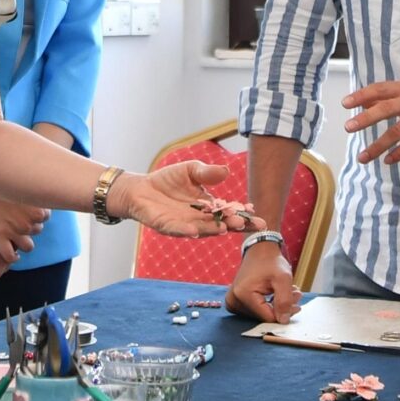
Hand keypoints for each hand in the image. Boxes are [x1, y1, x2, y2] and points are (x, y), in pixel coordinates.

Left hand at [110, 161, 265, 236]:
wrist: (140, 188)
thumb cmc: (168, 181)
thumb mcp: (191, 170)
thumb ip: (208, 173)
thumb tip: (226, 171)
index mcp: (208, 207)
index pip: (229, 212)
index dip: (243, 216)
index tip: (258, 218)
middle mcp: (198, 219)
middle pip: (219, 224)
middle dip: (233, 225)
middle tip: (246, 225)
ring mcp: (183, 224)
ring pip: (201, 229)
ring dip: (212, 229)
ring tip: (226, 228)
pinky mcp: (165, 225)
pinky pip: (177, 229)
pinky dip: (186, 230)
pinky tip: (194, 230)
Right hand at [227, 239, 300, 323]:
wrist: (260, 250)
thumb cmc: (270, 260)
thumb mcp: (283, 278)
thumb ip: (284, 300)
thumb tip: (283, 321)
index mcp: (243, 294)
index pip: (267, 317)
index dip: (284, 312)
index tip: (296, 300)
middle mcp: (234, 300)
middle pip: (264, 316)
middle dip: (282, 307)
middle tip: (295, 294)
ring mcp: (233, 302)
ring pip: (262, 314)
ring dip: (278, 306)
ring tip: (289, 292)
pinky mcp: (235, 302)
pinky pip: (256, 310)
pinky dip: (269, 305)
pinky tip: (278, 295)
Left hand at [341, 79, 399, 164]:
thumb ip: (393, 97)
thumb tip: (365, 102)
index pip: (381, 89)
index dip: (362, 95)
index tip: (345, 103)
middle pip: (386, 108)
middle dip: (365, 118)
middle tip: (348, 127)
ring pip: (397, 131)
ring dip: (378, 145)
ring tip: (363, 157)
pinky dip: (399, 153)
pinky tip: (388, 161)